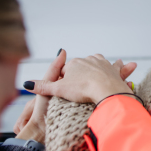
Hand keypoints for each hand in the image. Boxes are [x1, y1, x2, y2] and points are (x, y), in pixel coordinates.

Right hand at [14, 51, 136, 136]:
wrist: (105, 90)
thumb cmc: (82, 90)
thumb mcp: (58, 90)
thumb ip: (43, 87)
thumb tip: (26, 84)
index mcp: (75, 63)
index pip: (66, 71)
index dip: (64, 81)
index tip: (65, 90)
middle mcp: (89, 60)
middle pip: (82, 67)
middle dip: (80, 74)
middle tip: (80, 87)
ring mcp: (103, 63)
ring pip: (99, 63)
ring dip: (99, 67)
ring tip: (98, 73)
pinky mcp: (114, 70)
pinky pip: (117, 67)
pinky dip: (121, 66)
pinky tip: (124, 64)